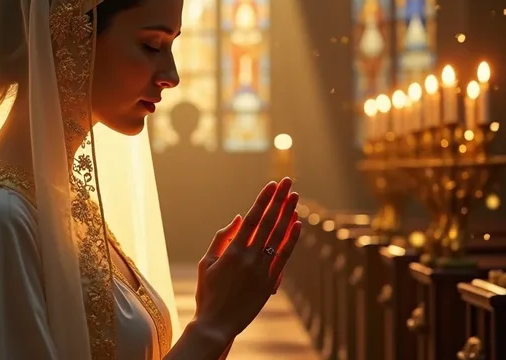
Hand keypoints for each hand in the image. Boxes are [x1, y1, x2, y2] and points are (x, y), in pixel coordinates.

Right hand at [193, 178, 301, 340]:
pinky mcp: (270, 282)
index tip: (271, 184)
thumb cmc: (208, 292)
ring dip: (288, 214)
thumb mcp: (207, 262)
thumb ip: (221, 238)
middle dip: (278, 199)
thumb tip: (237, 217)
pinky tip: (298, 224)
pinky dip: (292, 240)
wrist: (216, 324)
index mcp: (232, 251)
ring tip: (295, 196)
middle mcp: (249, 257)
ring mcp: (262, 270)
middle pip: (268, 222)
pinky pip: (284, 257)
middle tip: (287, 181)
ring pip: (278, 236)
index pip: (251, 218)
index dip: (263, 199)